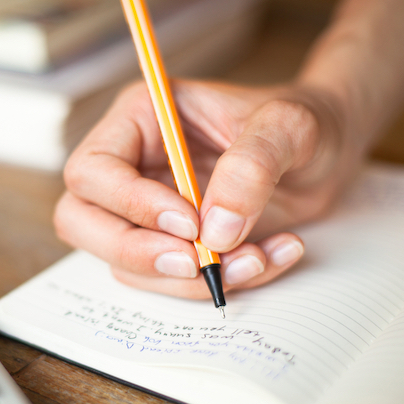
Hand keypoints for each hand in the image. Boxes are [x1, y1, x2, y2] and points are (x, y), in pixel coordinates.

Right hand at [54, 80, 356, 298]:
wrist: (322, 155)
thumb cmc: (300, 124)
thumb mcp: (290, 125)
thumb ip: (253, 165)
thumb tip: (214, 230)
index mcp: (140, 119)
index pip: (94, 170)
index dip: (131, 203)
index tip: (191, 223)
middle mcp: (129, 167)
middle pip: (81, 221)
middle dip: (135, 253)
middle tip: (197, 263)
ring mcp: (142, 211)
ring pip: (123, 263)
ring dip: (188, 279)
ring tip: (259, 257)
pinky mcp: (167, 245)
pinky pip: (167, 280)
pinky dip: (213, 284)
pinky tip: (265, 258)